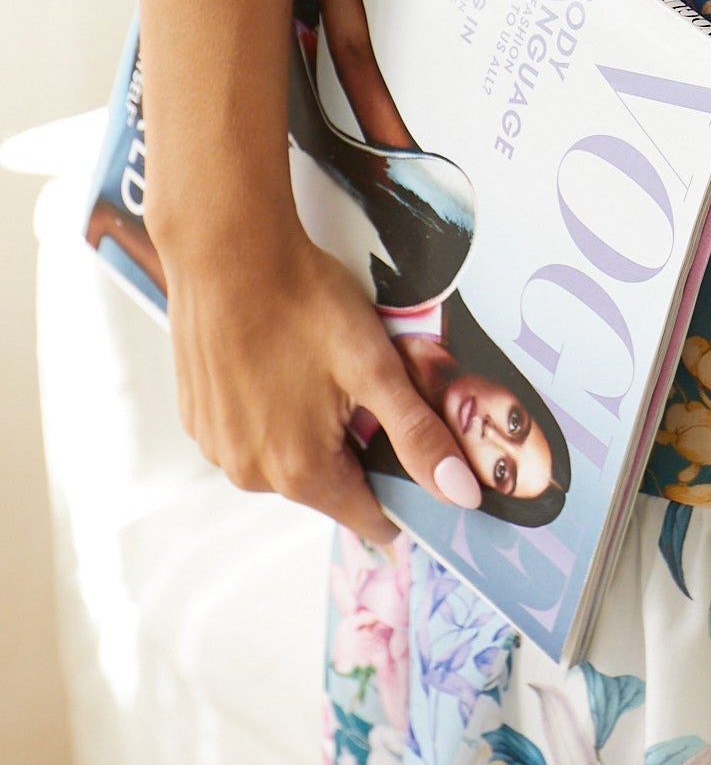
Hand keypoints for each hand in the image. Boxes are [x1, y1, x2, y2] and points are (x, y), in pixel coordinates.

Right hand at [163, 208, 482, 546]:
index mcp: (299, 472)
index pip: (366, 515)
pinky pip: (251, 432)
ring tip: (320, 365)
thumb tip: (461, 494)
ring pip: (287, 456)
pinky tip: (282, 361)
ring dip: (311, 427)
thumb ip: (419, 436)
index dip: (400, 491)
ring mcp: (216, 445)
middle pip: (328, 482)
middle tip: (365, 383)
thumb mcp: (376, 367)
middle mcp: (249, 473)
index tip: (415, 453)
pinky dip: (273, 409)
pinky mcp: (196, 417)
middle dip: (355, 445)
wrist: (227, 249)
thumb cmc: (303, 302)